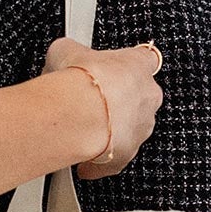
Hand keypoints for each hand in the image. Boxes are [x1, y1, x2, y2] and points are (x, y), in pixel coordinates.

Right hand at [43, 36, 162, 177]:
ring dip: (108, 130)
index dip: (128, 66)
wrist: (79, 113)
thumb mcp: (66, 49)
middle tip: (90, 101)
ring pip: (128, 130)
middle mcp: (146, 98)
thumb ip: (72, 51)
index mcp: (138, 66)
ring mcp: (140, 129)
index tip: (116, 70)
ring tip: (81, 129)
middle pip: (138, 98)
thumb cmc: (80, 79)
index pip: (145, 60)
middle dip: (116, 101)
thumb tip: (63, 51)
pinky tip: (80, 162)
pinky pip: (112, 160)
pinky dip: (97, 162)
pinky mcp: (126, 155)